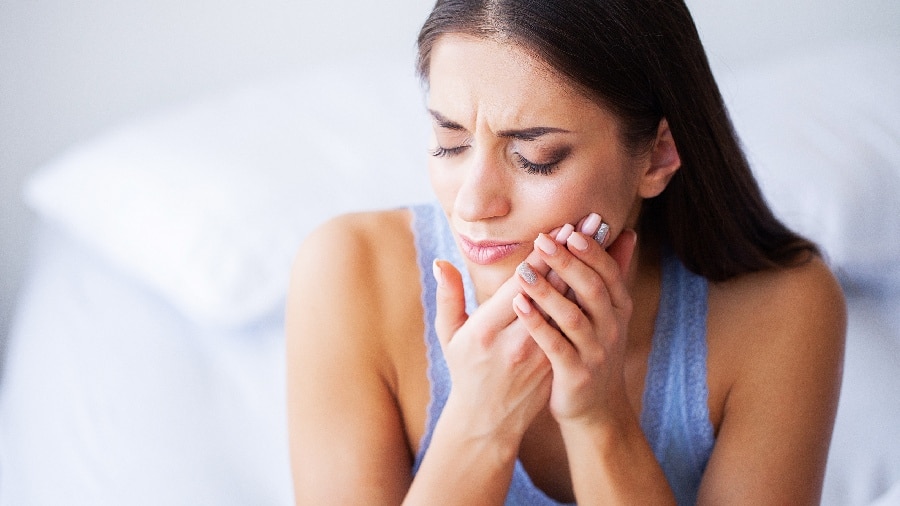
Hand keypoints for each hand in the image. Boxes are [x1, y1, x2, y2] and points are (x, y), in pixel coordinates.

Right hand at [430, 221, 582, 445]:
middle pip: (551, 289)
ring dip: (588, 270)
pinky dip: (588, 296)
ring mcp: (539, 354)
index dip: (543, 255)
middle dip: (574, 252)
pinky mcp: (555, 361)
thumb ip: (447, 297)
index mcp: (486, 331)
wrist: (488, 421)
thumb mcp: (449, 336)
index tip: (561, 227)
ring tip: (606, 241)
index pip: (520, 285)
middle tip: (595, 221)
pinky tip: (603, 274)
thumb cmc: (465, 371)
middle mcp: (516, 342)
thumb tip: (441, 263)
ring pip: (569, 305)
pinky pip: (574, 322)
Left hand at [511, 227, 637, 426]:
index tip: (570, 229)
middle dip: (568, 263)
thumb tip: (628, 232)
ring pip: (573, 317)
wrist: (595, 408)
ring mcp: (596, 353)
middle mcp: (612, 328)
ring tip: (522, 271)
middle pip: (592, 289)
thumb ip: (614, 273)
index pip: (609, 272)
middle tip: (542, 240)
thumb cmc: (594, 348)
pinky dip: (537, 324)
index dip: (591, 251)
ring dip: (548, 292)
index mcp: (618, 308)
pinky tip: (518, 305)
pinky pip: (555, 346)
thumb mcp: (609, 312)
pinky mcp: (576, 374)